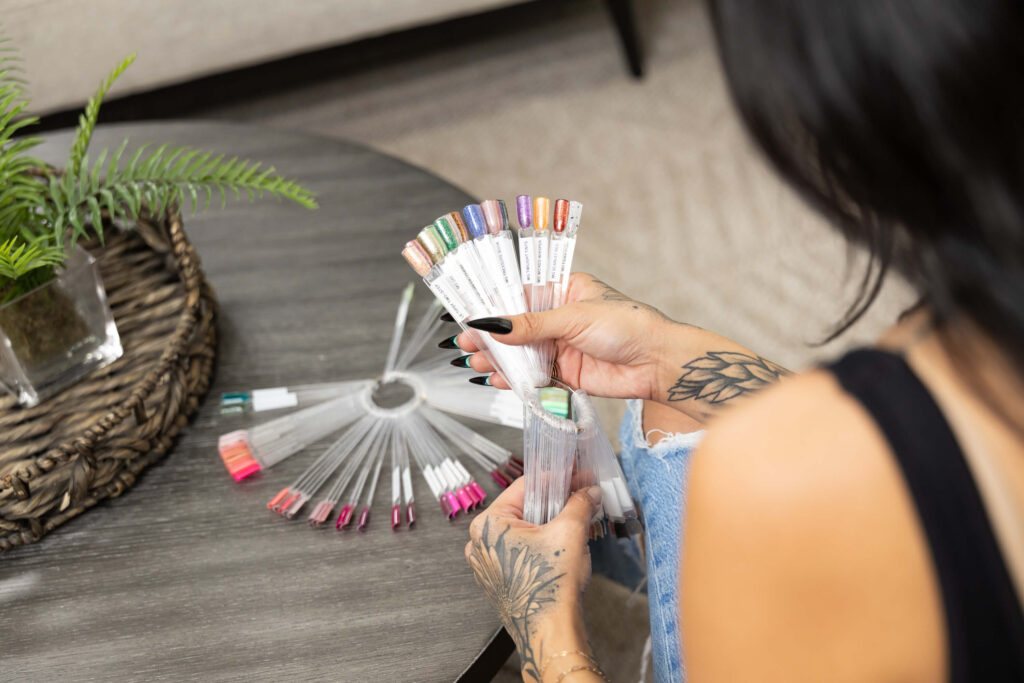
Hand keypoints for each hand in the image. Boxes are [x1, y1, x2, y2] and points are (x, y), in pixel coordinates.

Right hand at [457, 273, 673, 400]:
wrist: (657, 363)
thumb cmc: (627, 325)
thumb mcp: (574, 318)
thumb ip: (531, 325)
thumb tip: (493, 324)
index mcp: (564, 289)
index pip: (521, 294)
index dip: (494, 304)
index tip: (468, 313)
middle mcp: (561, 317)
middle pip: (516, 326)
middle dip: (491, 336)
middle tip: (465, 342)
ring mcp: (562, 346)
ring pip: (522, 353)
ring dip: (499, 359)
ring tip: (476, 362)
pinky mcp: (566, 373)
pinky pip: (534, 375)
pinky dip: (515, 380)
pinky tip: (497, 380)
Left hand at [465, 477, 602, 681]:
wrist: (551, 633)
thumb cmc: (550, 588)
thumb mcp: (571, 532)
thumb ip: (580, 503)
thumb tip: (588, 492)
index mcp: (489, 524)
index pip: (526, 485)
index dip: (558, 476)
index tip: (577, 473)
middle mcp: (480, 542)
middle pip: (524, 507)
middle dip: (556, 500)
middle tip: (581, 494)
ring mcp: (488, 563)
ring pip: (524, 529)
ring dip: (551, 521)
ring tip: (577, 518)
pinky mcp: (499, 579)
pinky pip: (522, 550)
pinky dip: (542, 542)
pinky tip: (564, 542)